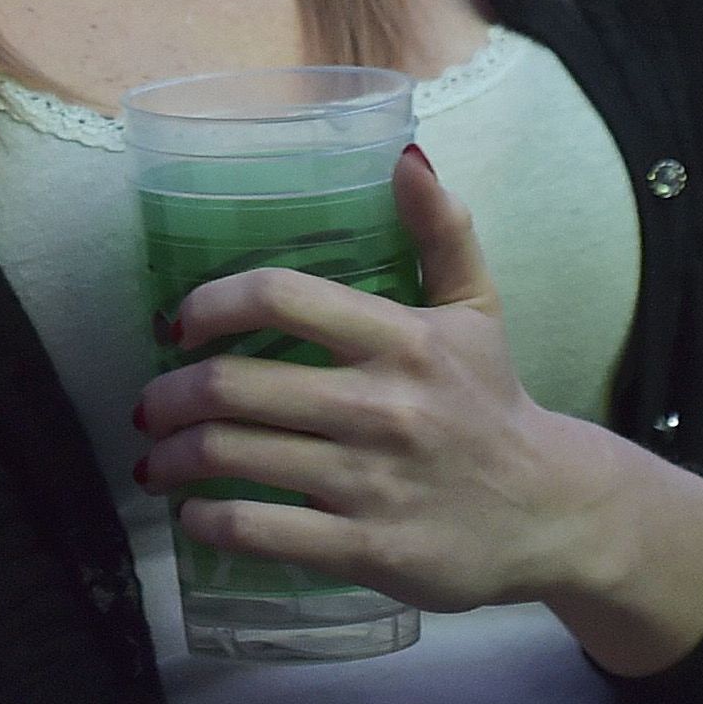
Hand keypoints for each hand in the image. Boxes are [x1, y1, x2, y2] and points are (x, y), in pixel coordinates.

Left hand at [136, 147, 676, 628]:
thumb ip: (441, 231)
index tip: (176, 325)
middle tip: (147, 407)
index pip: (279, 297)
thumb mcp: (475, 311)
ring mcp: (373, 483)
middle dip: (168, 397)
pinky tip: (193, 516)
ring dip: (174, 458)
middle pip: (234, 386)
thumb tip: (404, 151)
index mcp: (400, 340)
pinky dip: (210, 524)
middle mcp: (382, 407)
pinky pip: (263, 531)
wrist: (555, 515)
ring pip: (235, 457)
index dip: (209, 305)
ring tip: (155, 459)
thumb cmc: (493, 403)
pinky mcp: (371, 552)